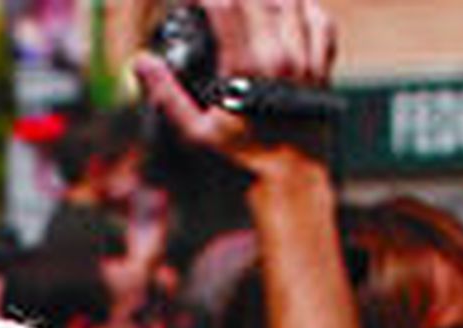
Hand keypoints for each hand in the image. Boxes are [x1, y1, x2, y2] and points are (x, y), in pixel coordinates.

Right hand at [134, 0, 336, 174]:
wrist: (291, 175)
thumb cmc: (240, 155)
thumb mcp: (195, 132)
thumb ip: (167, 94)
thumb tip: (140, 62)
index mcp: (247, 68)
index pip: (225, 5)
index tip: (191, 2)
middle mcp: (281, 54)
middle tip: (215, 3)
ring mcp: (306, 56)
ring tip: (245, 5)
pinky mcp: (322, 62)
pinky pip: (318, 18)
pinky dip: (302, 7)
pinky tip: (285, 11)